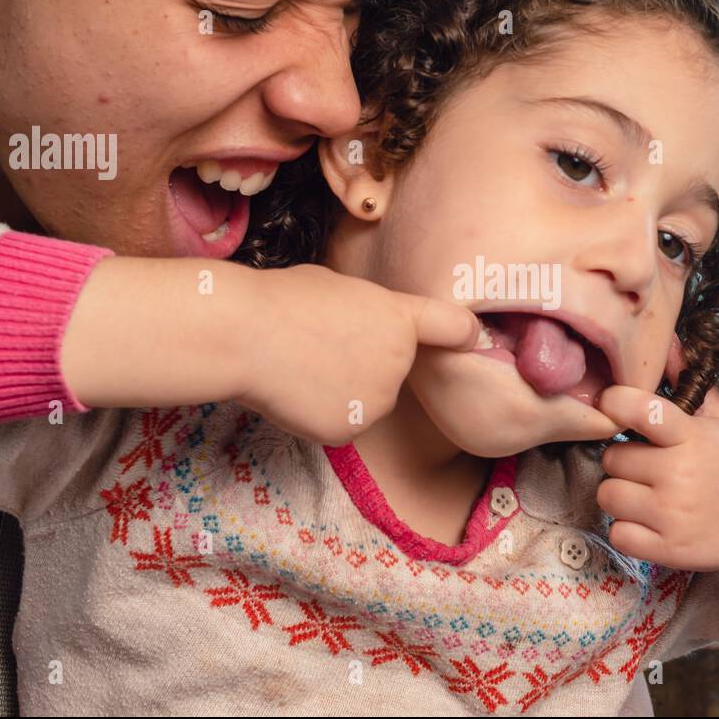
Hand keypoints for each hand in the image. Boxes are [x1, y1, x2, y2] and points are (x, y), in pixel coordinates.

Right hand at [64, 258, 479, 444]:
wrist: (245, 334)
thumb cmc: (283, 299)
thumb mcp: (339, 288)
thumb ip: (369, 313)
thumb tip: (367, 330)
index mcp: (399, 318)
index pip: (452, 326)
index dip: (463, 333)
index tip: (472, 338)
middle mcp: (400, 362)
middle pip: (395, 369)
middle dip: (369, 362)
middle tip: (322, 344)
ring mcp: (377, 400)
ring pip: (368, 400)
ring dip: (345, 390)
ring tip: (303, 365)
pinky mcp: (350, 431)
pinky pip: (343, 424)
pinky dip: (323, 414)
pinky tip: (296, 391)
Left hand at [593, 335, 718, 572]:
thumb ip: (688, 381)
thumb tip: (664, 339)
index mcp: (692, 436)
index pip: (639, 409)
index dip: (615, 402)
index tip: (612, 404)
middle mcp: (681, 475)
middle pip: (613, 458)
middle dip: (625, 459)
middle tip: (649, 464)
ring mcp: (674, 515)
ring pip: (608, 494)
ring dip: (622, 493)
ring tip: (648, 492)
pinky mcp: (669, 550)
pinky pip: (618, 533)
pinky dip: (628, 529)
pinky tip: (650, 520)